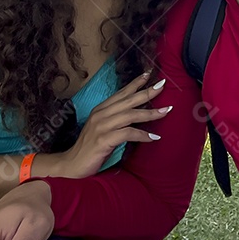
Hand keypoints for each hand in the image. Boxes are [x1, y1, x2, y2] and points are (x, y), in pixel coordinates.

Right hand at [47, 72, 172, 178]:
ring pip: (130, 115)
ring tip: (166, 111)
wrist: (71, 165)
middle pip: (128, 100)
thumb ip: (116, 119)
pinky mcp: (103, 140)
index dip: (135, 83)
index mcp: (101, 109)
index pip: (121, 93)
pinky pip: (127, 133)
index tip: (149, 74)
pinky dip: (142, 135)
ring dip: (150, 113)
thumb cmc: (91, 148)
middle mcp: (101, 114)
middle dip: (147, 92)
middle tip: (162, 85)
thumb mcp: (103, 128)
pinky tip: (153, 137)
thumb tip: (136, 113)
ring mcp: (101, 126)